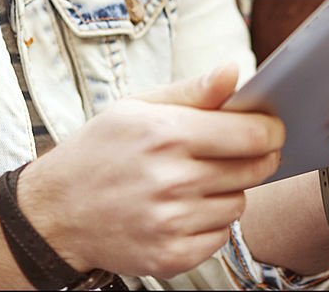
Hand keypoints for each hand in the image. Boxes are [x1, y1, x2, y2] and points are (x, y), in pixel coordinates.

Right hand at [19, 63, 283, 278]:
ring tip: (196, 178)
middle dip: (257, 156)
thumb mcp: (138, 106)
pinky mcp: (171, 256)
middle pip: (254, 169)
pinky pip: (221, 235)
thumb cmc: (101, 149)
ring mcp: (172, 222)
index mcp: (166, 133)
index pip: (250, 134)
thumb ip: (193, 90)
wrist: (57, 211)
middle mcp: (171, 180)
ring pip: (239, 203)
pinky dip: (212, 221)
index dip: (270, 129)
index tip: (271, 126)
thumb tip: (234, 71)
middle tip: (239, 149)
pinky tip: (185, 206)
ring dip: (229, 189)